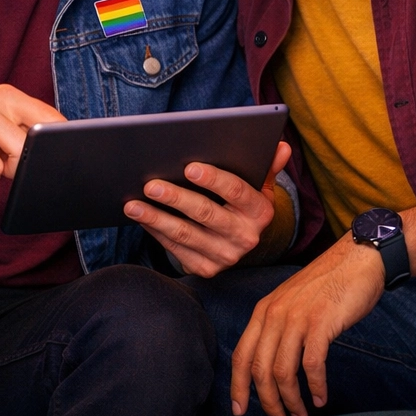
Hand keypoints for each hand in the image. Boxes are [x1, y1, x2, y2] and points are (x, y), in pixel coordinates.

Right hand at [0, 84, 64, 185]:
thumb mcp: (5, 134)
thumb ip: (30, 136)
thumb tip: (61, 152)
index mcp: (13, 97)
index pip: (53, 119)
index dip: (59, 144)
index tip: (57, 158)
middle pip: (38, 139)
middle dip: (29, 160)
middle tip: (9, 161)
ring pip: (17, 154)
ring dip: (6, 170)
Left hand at [123, 141, 290, 277]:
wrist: (241, 241)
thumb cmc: (244, 202)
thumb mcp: (260, 184)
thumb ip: (267, 165)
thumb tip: (282, 146)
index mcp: (261, 211)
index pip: (236, 191)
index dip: (213, 179)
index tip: (189, 166)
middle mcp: (246, 237)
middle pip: (206, 214)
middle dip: (177, 198)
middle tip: (151, 184)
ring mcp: (225, 256)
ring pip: (186, 234)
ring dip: (156, 218)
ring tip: (133, 203)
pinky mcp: (206, 269)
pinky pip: (176, 249)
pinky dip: (155, 231)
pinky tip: (140, 216)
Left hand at [232, 235, 385, 415]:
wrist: (356, 259)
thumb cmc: (327, 284)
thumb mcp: (291, 301)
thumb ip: (278, 326)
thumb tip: (272, 366)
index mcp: (263, 310)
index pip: (241, 354)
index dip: (238, 386)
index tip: (240, 410)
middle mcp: (274, 314)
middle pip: (260, 369)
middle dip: (268, 402)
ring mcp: (297, 318)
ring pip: (283, 371)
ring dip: (291, 400)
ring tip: (301, 415)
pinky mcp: (320, 323)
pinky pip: (311, 365)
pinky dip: (315, 386)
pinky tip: (321, 398)